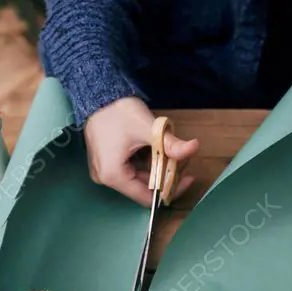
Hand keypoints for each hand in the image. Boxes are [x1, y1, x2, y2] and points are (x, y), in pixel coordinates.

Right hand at [84, 96, 199, 205]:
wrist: (96, 92)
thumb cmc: (118, 111)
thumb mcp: (148, 129)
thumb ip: (171, 144)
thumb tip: (194, 147)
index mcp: (113, 176)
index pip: (148, 197)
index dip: (171, 190)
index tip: (188, 178)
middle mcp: (106, 178)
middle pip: (144, 187)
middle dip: (166, 174)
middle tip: (182, 159)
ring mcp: (105, 170)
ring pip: (140, 177)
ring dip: (158, 166)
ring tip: (172, 150)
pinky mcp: (107, 162)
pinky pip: (132, 168)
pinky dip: (147, 161)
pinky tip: (158, 148)